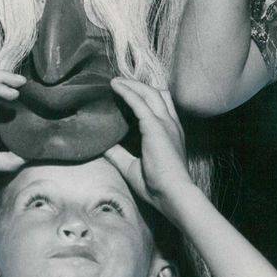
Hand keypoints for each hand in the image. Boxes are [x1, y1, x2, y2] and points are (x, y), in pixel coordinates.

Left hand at [106, 78, 196, 213]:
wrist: (174, 194)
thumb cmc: (158, 187)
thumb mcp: (133, 167)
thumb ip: (120, 154)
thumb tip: (103, 146)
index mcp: (171, 133)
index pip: (161, 105)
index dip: (146, 96)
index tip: (130, 92)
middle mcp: (171, 124)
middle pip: (157, 94)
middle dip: (139, 86)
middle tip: (120, 82)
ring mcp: (166, 123)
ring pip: (149, 93)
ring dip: (132, 85)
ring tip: (115, 81)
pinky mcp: (156, 126)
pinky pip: (139, 102)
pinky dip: (127, 92)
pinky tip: (115, 87)